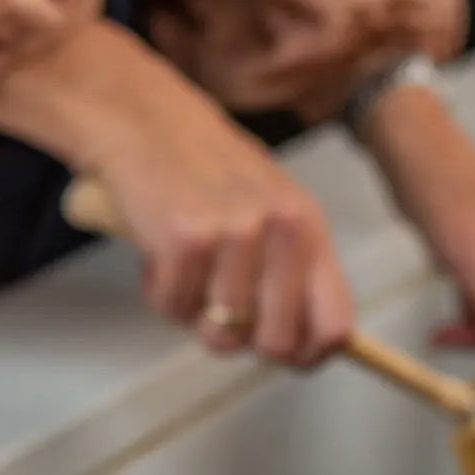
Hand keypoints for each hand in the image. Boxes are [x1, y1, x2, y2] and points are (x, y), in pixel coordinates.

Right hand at [0, 22, 353, 365]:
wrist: (139, 116)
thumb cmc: (204, 172)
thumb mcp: (271, 211)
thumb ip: (293, 273)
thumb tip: (305, 347)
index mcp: (310, 229)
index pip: (335, 326)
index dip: (309, 356)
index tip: (286, 358)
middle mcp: (284, 231)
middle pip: (276, 343)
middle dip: (243, 341)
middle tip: (217, 312)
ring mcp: (237, 233)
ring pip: (220, 333)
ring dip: (192, 313)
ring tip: (186, 269)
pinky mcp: (187, 238)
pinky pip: (173, 308)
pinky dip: (158, 292)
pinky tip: (158, 252)